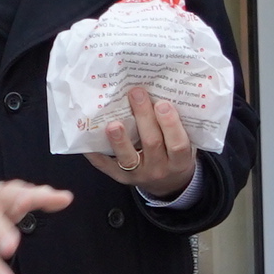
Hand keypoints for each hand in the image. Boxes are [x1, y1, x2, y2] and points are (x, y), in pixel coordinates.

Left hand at [81, 86, 198, 199]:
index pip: (178, 144)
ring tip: (113, 123)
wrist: (168, 184)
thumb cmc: (175, 154)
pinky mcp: (120, 177)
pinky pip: (106, 165)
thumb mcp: (184, 143)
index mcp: (179, 161)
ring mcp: (138, 174)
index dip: (170, 124)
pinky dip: (96, 152)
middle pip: (151, 143)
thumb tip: (160, 89)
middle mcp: (159, 169)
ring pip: (128, 157)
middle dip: (143, 117)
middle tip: (136, 93)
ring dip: (120, 139)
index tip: (162, 103)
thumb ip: (176, 125)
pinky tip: (89, 137)